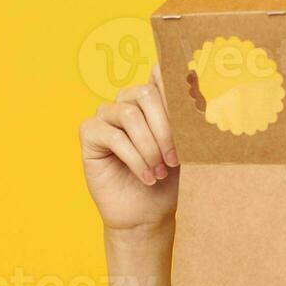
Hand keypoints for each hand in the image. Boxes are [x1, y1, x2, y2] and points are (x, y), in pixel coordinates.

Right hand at [79, 62, 179, 232]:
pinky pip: (113, 136)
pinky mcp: (89, 133)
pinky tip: (146, 176)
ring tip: (160, 171)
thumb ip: (187, 118)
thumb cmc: (170, 178)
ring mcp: (105, 115)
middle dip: (165, 129)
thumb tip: (197, 87)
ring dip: (149, 148)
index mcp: (152, 98)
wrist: (148, 213)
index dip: (173, 81)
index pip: (159, 73)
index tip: (192, 96)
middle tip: (175, 158)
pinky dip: (135, 159)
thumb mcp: (186, 146)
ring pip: (130, 115)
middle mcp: (127, 101)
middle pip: (145, 94)